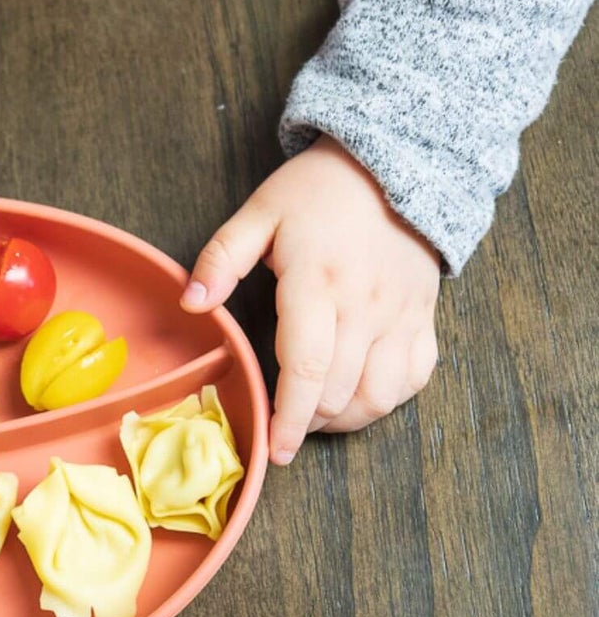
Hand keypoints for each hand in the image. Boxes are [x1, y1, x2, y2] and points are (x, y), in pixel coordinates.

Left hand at [180, 136, 439, 464]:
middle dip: (307, 422)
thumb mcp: (258, 213)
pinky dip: (385, 401)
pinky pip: (413, 380)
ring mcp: (401, 316)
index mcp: (318, 282)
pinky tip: (355, 397)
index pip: (307, 368)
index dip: (288, 416)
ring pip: (380, 396)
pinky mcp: (424, 319)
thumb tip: (191, 304)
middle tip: (282, 427)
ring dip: (345, 419)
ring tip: (313, 417)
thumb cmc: (314, 192)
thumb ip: (221, 259)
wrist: (390, 167)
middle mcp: (365, 306)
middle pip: (340, 392)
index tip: (274, 449)